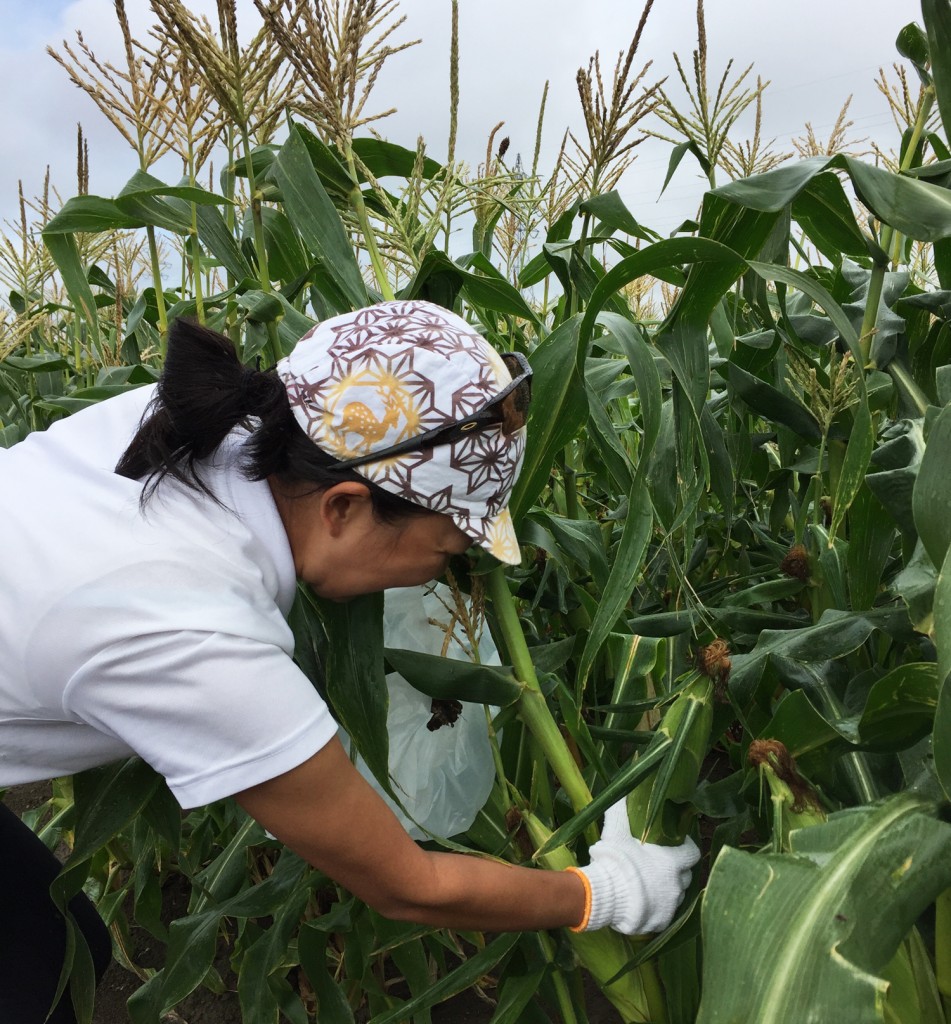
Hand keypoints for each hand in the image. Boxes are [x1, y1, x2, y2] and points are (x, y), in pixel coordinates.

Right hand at [575, 799, 699, 933]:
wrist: (605, 896)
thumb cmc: (615, 861)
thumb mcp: (617, 830)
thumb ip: (621, 809)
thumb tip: (623, 789)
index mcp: (672, 862)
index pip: (692, 852)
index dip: (686, 846)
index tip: (677, 842)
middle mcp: (677, 885)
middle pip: (686, 875)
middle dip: (677, 868)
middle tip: (661, 862)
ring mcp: (670, 906)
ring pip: (676, 895)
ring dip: (668, 887)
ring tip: (650, 882)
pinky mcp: (661, 922)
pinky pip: (664, 913)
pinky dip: (658, 907)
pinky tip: (644, 901)